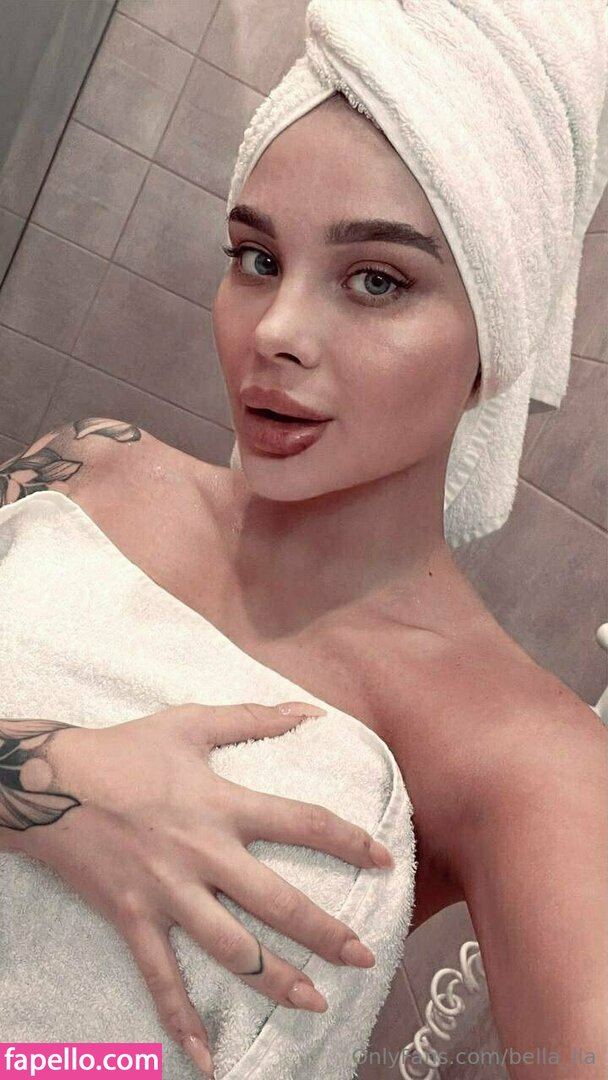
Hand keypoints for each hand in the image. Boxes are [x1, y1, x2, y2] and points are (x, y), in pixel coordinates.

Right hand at [18, 702, 394, 1076]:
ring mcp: (168, 893)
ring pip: (231, 948)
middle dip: (326, 932)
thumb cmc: (123, 750)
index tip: (385, 860)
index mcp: (222, 806)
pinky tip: (207, 1058)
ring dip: (276, 980)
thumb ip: (253, 717)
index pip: (303, 822)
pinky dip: (182, 1020)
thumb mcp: (190, 722)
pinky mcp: (135, 919)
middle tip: (364, 956)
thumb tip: (309, 709)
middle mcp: (203, 855)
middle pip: (277, 901)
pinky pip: (161, 978)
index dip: (349, 842)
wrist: (48, 784)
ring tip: (315, 1004)